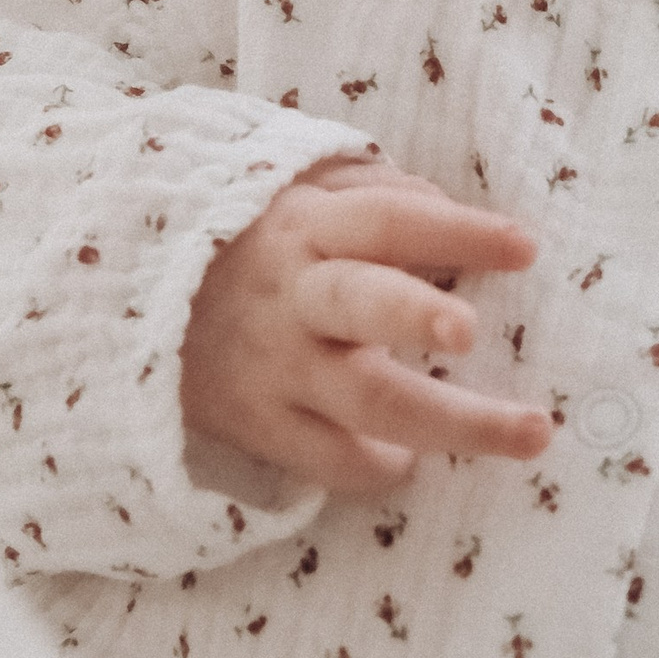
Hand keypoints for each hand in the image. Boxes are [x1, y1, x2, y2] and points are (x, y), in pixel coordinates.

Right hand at [181, 157, 551, 494]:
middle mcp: (295, 296)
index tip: (525, 247)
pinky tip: (413, 459)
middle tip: (471, 332)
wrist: (128, 302)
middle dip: (416, 315)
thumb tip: (449, 209)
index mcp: (309, 227)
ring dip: (452, 421)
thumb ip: (373, 191)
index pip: (389, 220)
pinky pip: (328, 459)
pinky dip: (379, 466)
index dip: (455, 231)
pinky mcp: (257, 425)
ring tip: (530, 434)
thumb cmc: (247, 243)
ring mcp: (276, 367)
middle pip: (362, 305)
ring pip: (368, 400)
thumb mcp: (296, 193)